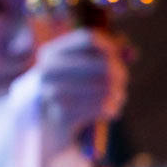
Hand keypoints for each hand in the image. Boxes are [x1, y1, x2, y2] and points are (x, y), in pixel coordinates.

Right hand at [33, 28, 127, 152]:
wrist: (36, 127)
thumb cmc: (62, 93)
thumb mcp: (74, 70)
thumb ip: (102, 57)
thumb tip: (131, 53)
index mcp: (49, 54)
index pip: (88, 39)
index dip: (110, 46)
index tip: (117, 57)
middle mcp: (48, 70)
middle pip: (102, 64)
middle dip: (118, 74)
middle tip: (122, 82)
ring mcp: (52, 93)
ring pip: (105, 87)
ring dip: (117, 94)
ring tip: (118, 98)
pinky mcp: (61, 115)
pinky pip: (100, 107)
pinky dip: (110, 109)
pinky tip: (110, 111)